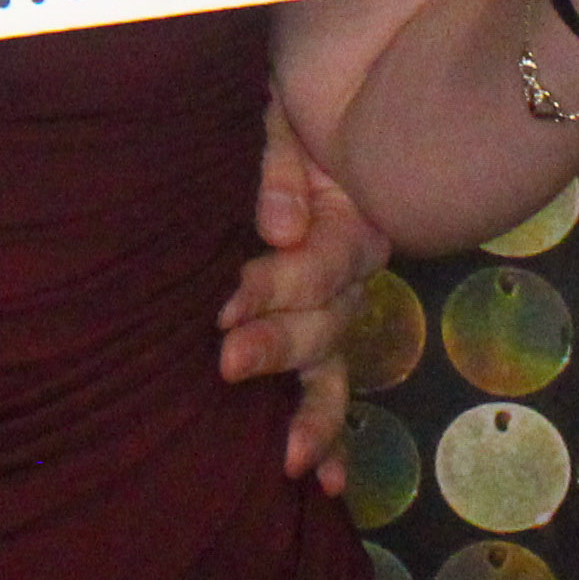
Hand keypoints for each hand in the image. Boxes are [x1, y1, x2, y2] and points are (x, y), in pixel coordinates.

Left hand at [216, 105, 386, 493]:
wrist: (301, 97)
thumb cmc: (285, 103)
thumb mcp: (281, 110)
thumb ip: (280, 163)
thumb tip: (279, 229)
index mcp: (351, 215)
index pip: (321, 263)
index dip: (277, 286)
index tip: (225, 304)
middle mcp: (353, 269)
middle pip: (327, 320)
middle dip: (277, 344)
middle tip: (226, 362)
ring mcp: (336, 302)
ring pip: (333, 365)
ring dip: (312, 413)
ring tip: (292, 459)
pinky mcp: (315, 325)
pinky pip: (331, 383)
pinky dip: (328, 430)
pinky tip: (325, 482)